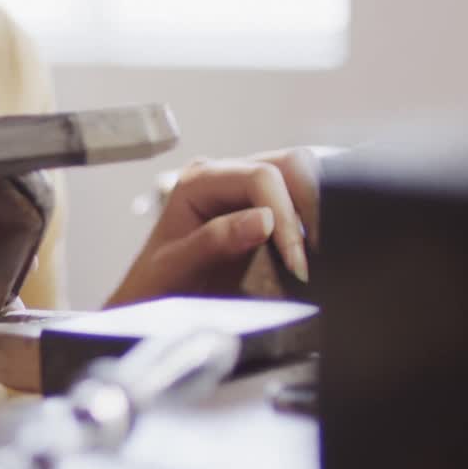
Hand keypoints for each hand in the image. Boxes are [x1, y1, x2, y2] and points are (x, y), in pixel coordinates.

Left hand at [108, 147, 333, 305]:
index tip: (294, 259)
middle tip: (309, 257)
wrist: (153, 303)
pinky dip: (313, 223)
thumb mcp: (175, 268)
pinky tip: (309, 251)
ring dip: (314, 214)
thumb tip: (263, 219)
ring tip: (311, 256)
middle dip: (308, 209)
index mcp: (197, 181)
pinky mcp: (264, 208)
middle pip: (290, 166)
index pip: (261, 176)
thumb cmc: (156, 284)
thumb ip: (214, 241)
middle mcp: (223, 175)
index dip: (286, 215)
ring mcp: (245, 189)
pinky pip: (301, 201)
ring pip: (303, 178)